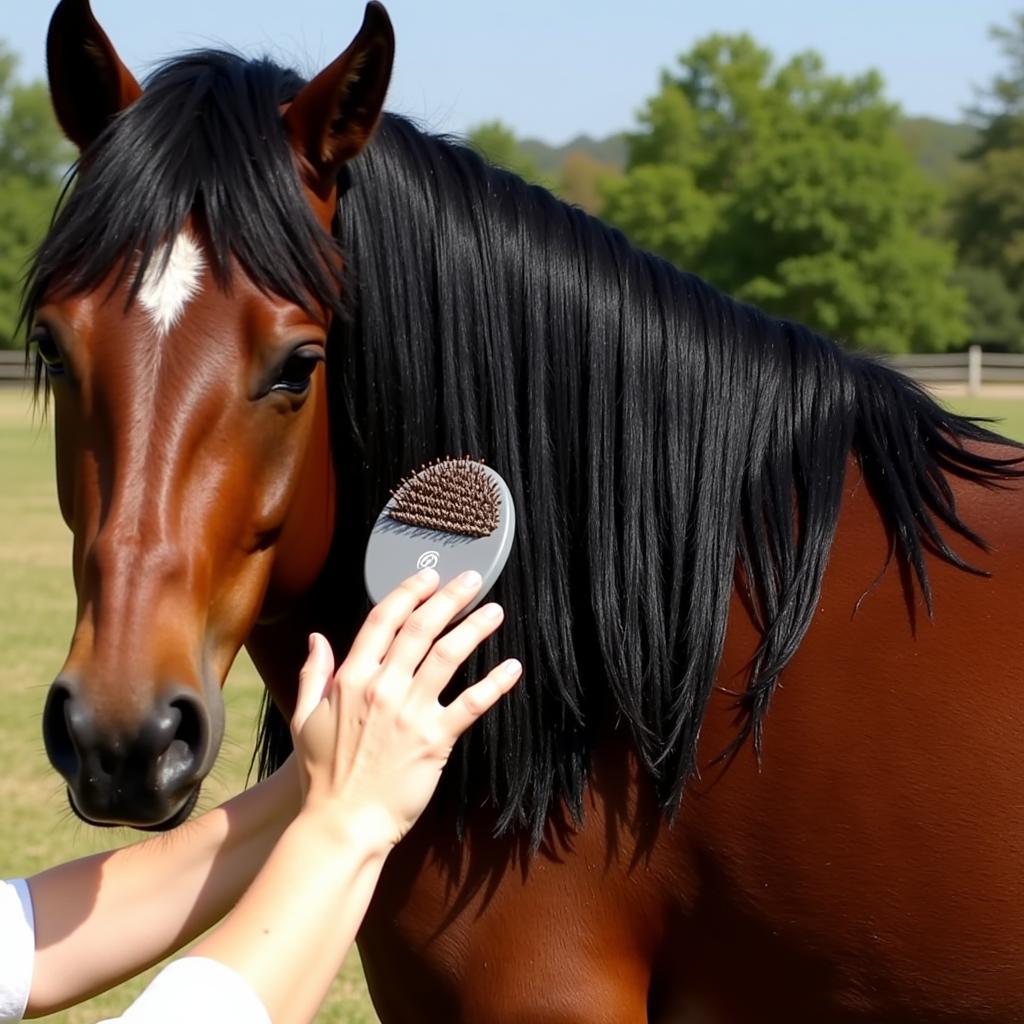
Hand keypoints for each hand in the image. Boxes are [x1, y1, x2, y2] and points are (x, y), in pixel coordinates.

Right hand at [289, 569, 521, 849]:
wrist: (342, 823)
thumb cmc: (322, 775)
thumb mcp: (304, 718)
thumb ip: (314, 674)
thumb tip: (318, 638)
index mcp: (351, 678)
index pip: (383, 620)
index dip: (408, 593)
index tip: (428, 576)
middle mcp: (382, 687)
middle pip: (421, 628)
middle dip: (448, 597)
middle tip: (472, 579)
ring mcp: (410, 712)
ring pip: (448, 655)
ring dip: (475, 628)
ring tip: (495, 610)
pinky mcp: (435, 739)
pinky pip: (471, 704)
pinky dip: (495, 683)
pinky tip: (512, 668)